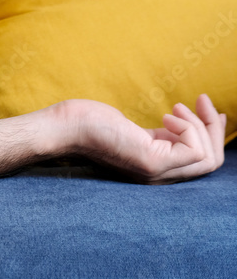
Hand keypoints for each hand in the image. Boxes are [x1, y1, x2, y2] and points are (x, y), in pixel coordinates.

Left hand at [54, 94, 226, 183]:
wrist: (64, 129)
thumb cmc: (91, 124)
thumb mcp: (135, 130)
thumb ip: (160, 134)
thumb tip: (183, 120)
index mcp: (155, 169)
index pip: (202, 164)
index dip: (213, 136)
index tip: (209, 109)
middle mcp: (158, 177)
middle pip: (211, 163)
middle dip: (215, 128)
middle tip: (203, 101)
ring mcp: (156, 172)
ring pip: (207, 157)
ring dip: (200, 125)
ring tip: (176, 107)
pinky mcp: (152, 161)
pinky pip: (193, 149)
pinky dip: (188, 127)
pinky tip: (167, 115)